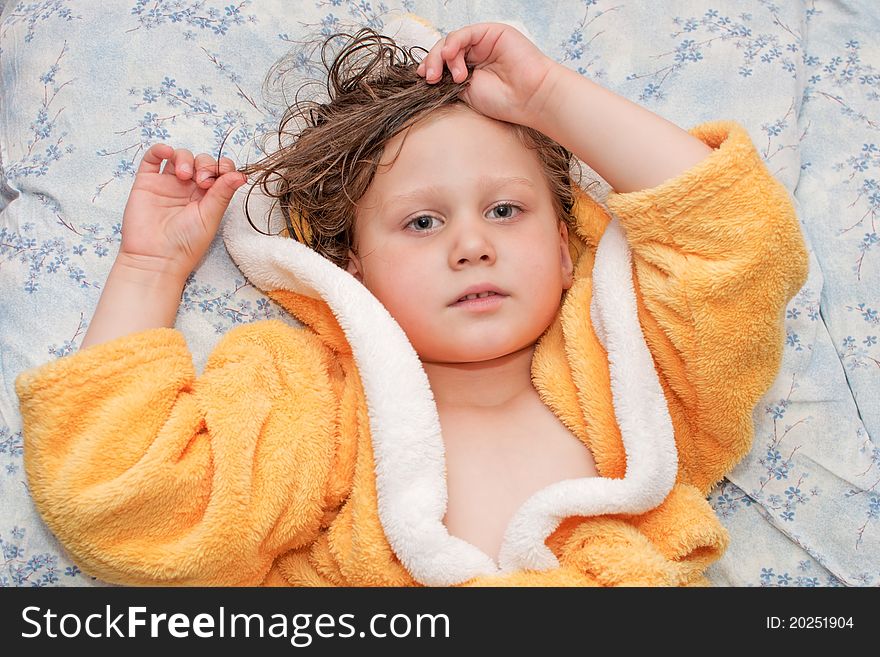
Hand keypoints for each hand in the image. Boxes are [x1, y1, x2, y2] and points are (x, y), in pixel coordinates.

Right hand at [118, 144, 247, 281]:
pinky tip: (167, 152)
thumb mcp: (210, 217)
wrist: (155, 258)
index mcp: (208, 197)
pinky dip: (160, 149)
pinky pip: (153, 158)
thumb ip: (222, 193)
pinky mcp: (147, 182)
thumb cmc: (185, 244)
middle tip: (201, 182)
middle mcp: (189, 189)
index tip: (218, 179)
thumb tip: (241, 175)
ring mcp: (168, 184)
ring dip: (185, 158)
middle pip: (201, 161)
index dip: (222, 168)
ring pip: (180, 156)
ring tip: (183, 175)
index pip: (220, 171)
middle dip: (205, 165)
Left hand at [416, 22, 557, 127]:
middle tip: (430, 79)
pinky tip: (451, 57)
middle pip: (444, 50)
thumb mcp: (466, 93)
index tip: (422, 80)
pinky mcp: (492, 32)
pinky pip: (465, 33)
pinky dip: (454, 44)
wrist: (529, 99)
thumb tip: (427, 75)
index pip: (442, 63)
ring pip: (452, 41)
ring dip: (443, 56)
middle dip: (432, 63)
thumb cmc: (503, 101)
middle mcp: (475, 53)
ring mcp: (483, 42)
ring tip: (452, 76)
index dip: (430, 68)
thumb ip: (448, 81)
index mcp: (469, 69)